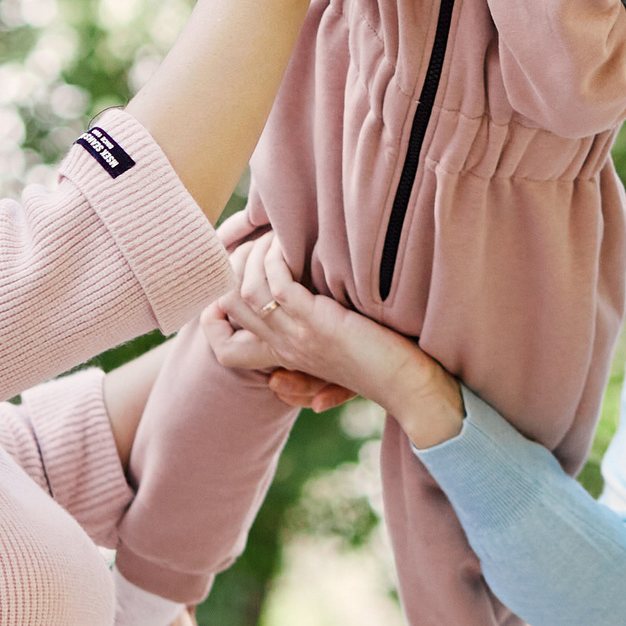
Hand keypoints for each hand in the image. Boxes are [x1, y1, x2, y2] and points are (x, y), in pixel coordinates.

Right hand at [214, 234, 465, 449]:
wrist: (411, 388)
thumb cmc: (382, 369)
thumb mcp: (336, 362)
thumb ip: (309, 366)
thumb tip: (279, 380)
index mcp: (285, 357)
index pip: (225, 350)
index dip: (215, 317)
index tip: (233, 283)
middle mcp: (284, 347)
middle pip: (227, 307)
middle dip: (231, 266)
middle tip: (257, 244)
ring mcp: (298, 335)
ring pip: (243, 292)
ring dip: (253, 256)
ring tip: (273, 237)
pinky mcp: (318, 323)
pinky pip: (275, 286)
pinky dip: (274, 259)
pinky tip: (287, 244)